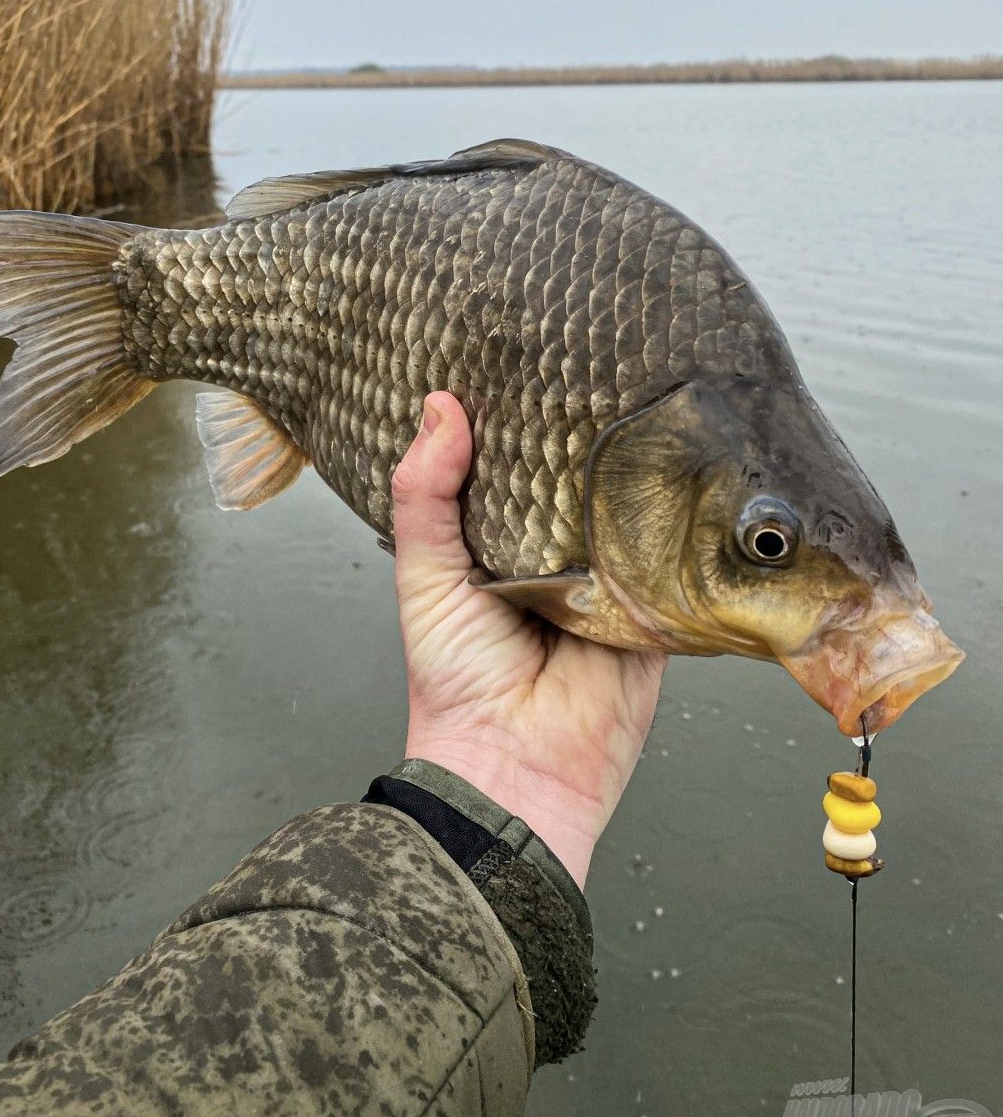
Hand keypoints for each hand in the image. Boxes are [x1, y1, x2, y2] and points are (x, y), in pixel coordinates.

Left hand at [391, 392, 665, 887]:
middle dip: (591, 430)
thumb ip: (425, 494)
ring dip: (642, 467)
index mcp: (504, 538)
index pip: (521, 461)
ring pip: (633, 506)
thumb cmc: (456, 679)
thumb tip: (439, 406)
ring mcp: (614, 575)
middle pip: (582, 477)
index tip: (535, 346)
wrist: (516, 770)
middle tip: (605, 353)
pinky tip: (692, 465)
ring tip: (655, 389)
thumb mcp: (424, 575)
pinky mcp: (660, 605)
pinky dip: (683, 522)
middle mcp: (561, 550)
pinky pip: (678, 554)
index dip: (524, 413)